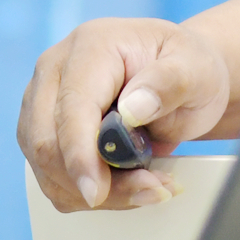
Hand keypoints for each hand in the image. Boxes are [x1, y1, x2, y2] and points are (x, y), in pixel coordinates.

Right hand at [17, 18, 231, 211]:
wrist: (184, 76)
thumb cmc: (189, 67)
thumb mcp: (197, 68)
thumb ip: (169, 82)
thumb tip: (132, 109)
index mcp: (91, 46)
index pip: (72, 108)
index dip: (80, 155)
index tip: (96, 192)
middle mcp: (55, 70)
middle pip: (47, 143)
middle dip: (94, 180)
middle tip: (150, 189)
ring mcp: (42, 103)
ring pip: (47, 168)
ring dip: (99, 191)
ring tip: (153, 185)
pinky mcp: (43, 132)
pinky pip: (54, 180)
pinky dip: (92, 193)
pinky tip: (131, 186)